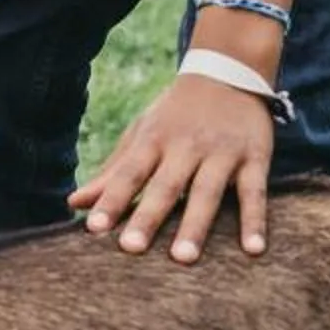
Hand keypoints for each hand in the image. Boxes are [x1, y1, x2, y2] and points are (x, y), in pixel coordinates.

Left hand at [69, 73, 276, 263]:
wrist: (229, 71)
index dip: (111, 200)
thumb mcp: (142, 134)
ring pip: (207, 192)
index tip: (93, 228)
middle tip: (131, 249)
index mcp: (154, 140)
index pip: (128, 174)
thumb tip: (74, 204)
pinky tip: (253, 249)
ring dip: (196, 225)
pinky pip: (254, 193)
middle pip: (165, 186)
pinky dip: (255, 221)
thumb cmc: (175, 114)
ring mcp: (222, 152)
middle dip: (148, 217)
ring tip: (183, 258)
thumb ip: (112, 173)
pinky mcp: (255, 157)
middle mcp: (187, 146)